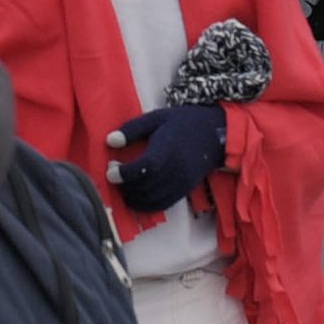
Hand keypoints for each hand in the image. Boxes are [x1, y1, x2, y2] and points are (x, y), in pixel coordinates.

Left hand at [104, 103, 227, 215]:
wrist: (214, 135)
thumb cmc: (183, 123)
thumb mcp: (156, 118)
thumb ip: (132, 129)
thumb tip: (109, 141)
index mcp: (167, 150)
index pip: (144, 168)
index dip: (124, 173)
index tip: (110, 170)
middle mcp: (175, 170)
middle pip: (145, 187)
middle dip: (124, 185)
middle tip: (113, 174)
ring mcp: (181, 183)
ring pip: (151, 199)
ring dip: (132, 197)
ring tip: (123, 185)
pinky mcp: (183, 191)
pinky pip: (162, 205)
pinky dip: (145, 205)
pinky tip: (135, 196)